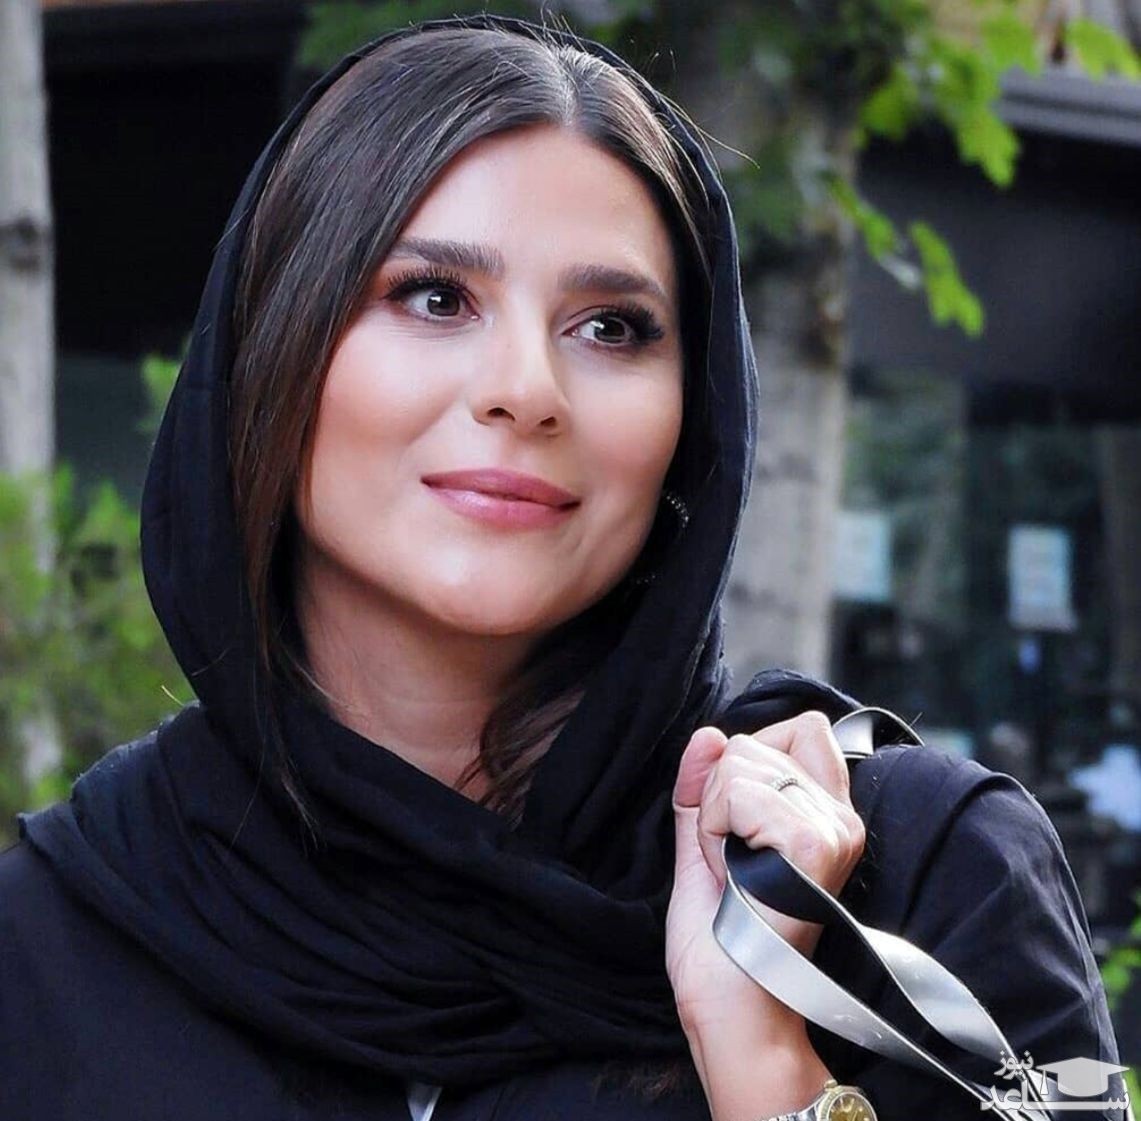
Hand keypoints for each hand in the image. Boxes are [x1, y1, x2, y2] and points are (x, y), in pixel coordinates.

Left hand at [666, 711, 865, 1041]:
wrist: (729, 1009)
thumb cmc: (720, 942)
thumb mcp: (703, 846)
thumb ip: (703, 788)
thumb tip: (708, 733)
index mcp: (827, 815)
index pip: (802, 727)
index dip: (750, 758)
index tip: (738, 823)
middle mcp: (841, 817)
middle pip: (753, 742)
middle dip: (719, 798)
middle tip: (732, 864)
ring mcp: (832, 829)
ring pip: (738, 764)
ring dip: (714, 819)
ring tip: (735, 874)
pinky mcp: (814, 843)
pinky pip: (738, 792)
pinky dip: (716, 830)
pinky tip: (734, 874)